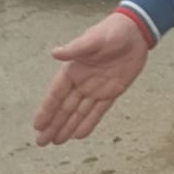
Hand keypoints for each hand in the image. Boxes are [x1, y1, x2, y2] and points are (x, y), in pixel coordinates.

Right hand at [33, 12, 148, 145]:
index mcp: (73, 69)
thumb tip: (55, 53)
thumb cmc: (112, 31)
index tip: (37, 125)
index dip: (47, 110)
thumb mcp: (93, 39)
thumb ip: (75, 49)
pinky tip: (78, 135)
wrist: (135, 33)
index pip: (56, 94)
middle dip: (53, 125)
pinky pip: (98, 111)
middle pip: (64, 108)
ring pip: (78, 113)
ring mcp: (96, 88)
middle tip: (41, 142)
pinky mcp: (111, 92)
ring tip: (56, 142)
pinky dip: (88, 123)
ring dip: (67, 127)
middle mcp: (81, 82)